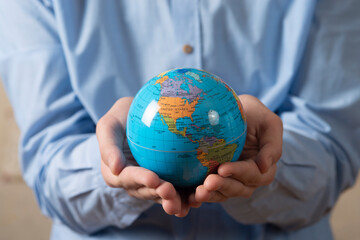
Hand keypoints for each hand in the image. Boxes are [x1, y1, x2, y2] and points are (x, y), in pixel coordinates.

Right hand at [96, 97, 198, 216]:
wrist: (140, 116)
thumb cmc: (122, 117)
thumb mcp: (109, 125)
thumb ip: (108, 145)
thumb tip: (115, 168)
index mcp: (116, 173)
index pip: (128, 177)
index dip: (140, 180)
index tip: (154, 178)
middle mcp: (134, 182)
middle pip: (147, 192)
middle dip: (159, 195)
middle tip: (171, 192)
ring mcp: (152, 183)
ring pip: (162, 196)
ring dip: (174, 201)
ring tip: (187, 204)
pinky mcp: (168, 180)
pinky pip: (177, 190)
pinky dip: (186, 196)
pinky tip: (199, 197)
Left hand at [195, 95, 282, 201]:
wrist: (232, 110)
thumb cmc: (254, 114)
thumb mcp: (269, 123)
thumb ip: (272, 145)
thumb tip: (265, 166)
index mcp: (264, 167)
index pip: (254, 174)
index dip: (239, 173)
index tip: (222, 168)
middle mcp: (248, 178)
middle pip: (239, 188)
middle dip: (224, 186)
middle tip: (208, 183)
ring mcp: (231, 180)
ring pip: (224, 193)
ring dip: (212, 194)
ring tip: (199, 193)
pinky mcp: (216, 179)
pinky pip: (211, 191)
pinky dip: (202, 194)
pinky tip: (190, 196)